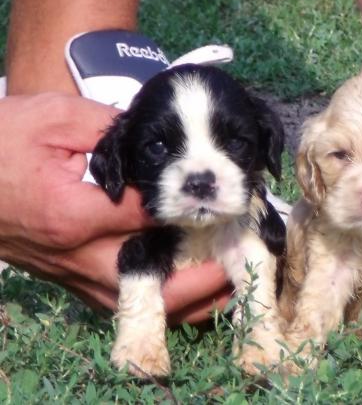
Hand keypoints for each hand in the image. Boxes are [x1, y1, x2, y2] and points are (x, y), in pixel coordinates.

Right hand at [0, 94, 230, 322]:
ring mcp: (72, 276)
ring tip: (228, 286)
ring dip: (189, 302)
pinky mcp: (68, 282)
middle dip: (206, 279)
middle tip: (243, 263)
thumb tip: (158, 138)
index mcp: (76, 215)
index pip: (154, 221)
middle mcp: (78, 256)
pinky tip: (187, 292)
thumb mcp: (53, 119)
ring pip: (143, 306)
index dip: (195, 215)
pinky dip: (160, 304)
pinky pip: (123, 304)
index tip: (227, 204)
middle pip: (157, 284)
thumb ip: (111, 130)